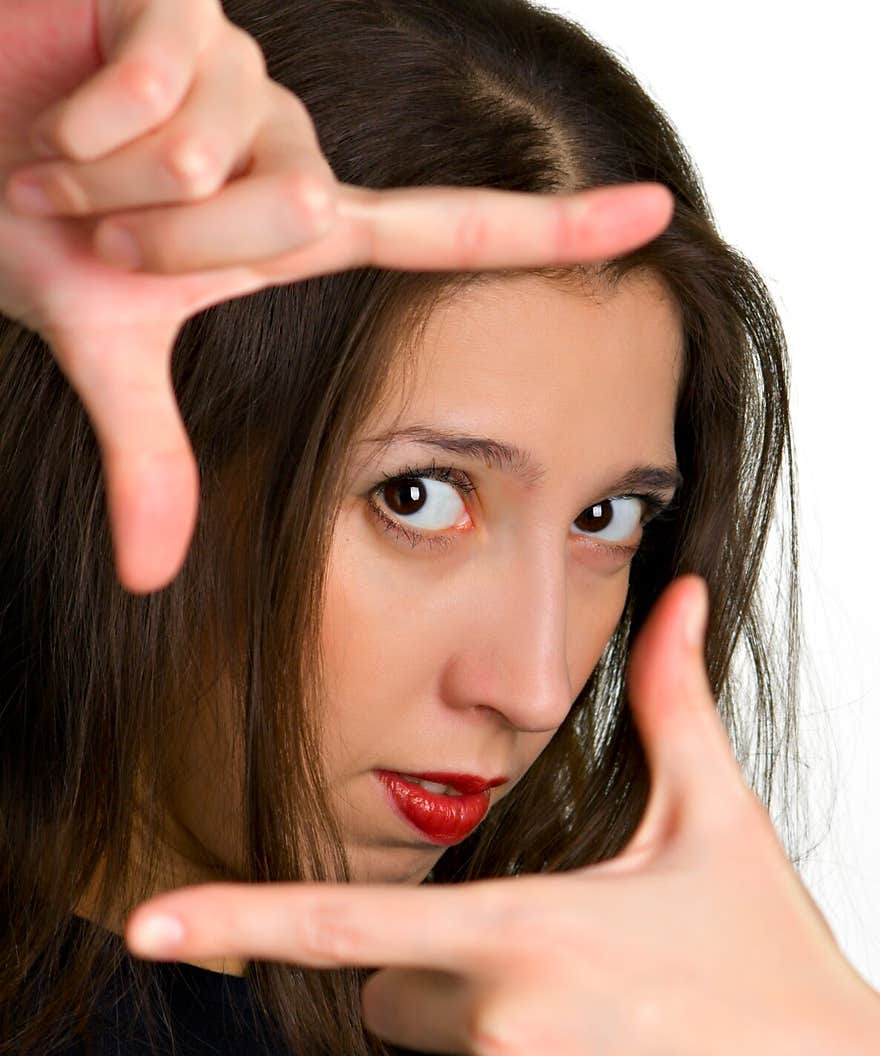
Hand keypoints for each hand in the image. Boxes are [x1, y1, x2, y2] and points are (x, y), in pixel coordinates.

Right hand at [0, 0, 673, 594]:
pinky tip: (62, 108)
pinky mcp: (193, 6)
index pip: (453, 231)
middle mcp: (295, 147)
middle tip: (97, 223)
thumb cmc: (36, 227)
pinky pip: (166, 85)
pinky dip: (86, 122)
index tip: (661, 218)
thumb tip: (151, 579)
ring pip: (219, 155)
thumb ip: (150, 456)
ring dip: (111, 184)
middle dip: (162, 241)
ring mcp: (250, 71)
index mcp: (299, 228)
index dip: (559, 229)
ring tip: (72, 164)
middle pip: (295, 216)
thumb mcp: (105, 347)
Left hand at [124, 574, 879, 1055]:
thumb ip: (675, 706)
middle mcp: (509, 1036)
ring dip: (504, 1038)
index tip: (147, 926)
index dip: (237, 922)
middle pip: (394, 996)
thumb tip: (681, 599)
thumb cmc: (780, 972)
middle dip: (436, 974)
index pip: (350, 928)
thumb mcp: (722, 829)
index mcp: (531, 935)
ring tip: (617, 1028)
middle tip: (555, 963)